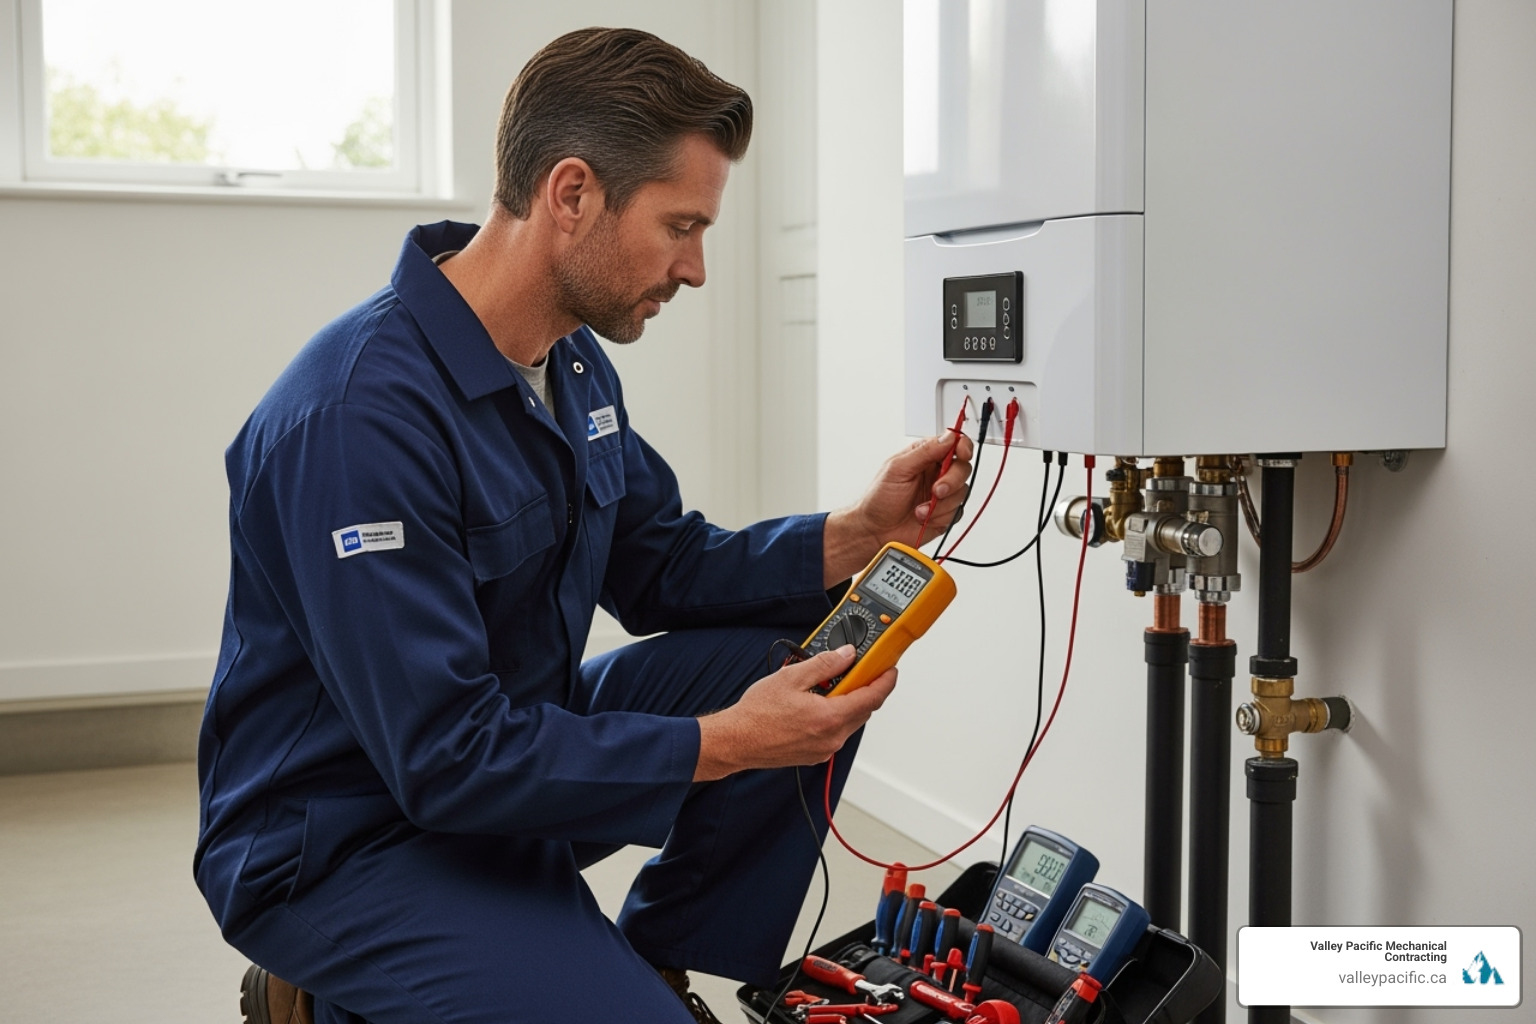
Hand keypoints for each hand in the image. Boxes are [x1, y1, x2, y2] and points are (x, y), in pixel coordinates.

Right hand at [693, 645, 896, 780]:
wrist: (736, 741)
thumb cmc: (757, 714)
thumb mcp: (792, 677)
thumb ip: (824, 664)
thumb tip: (846, 655)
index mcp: (830, 718)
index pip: (872, 697)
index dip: (886, 681)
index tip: (890, 669)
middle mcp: (832, 737)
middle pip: (864, 711)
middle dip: (866, 689)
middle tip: (858, 671)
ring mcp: (824, 749)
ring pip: (850, 722)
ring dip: (848, 704)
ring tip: (829, 686)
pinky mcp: (815, 755)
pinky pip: (835, 733)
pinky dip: (835, 717)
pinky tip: (817, 704)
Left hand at [822, 433, 973, 584]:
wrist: (875, 531)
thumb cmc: (879, 499)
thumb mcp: (897, 468)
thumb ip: (924, 451)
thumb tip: (948, 437)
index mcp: (925, 456)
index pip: (953, 443)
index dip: (963, 446)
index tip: (962, 453)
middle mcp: (936, 473)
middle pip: (963, 468)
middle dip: (952, 480)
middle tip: (937, 490)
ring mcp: (942, 494)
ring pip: (962, 492)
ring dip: (942, 503)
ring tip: (921, 509)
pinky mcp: (945, 513)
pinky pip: (957, 512)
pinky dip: (941, 516)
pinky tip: (924, 517)